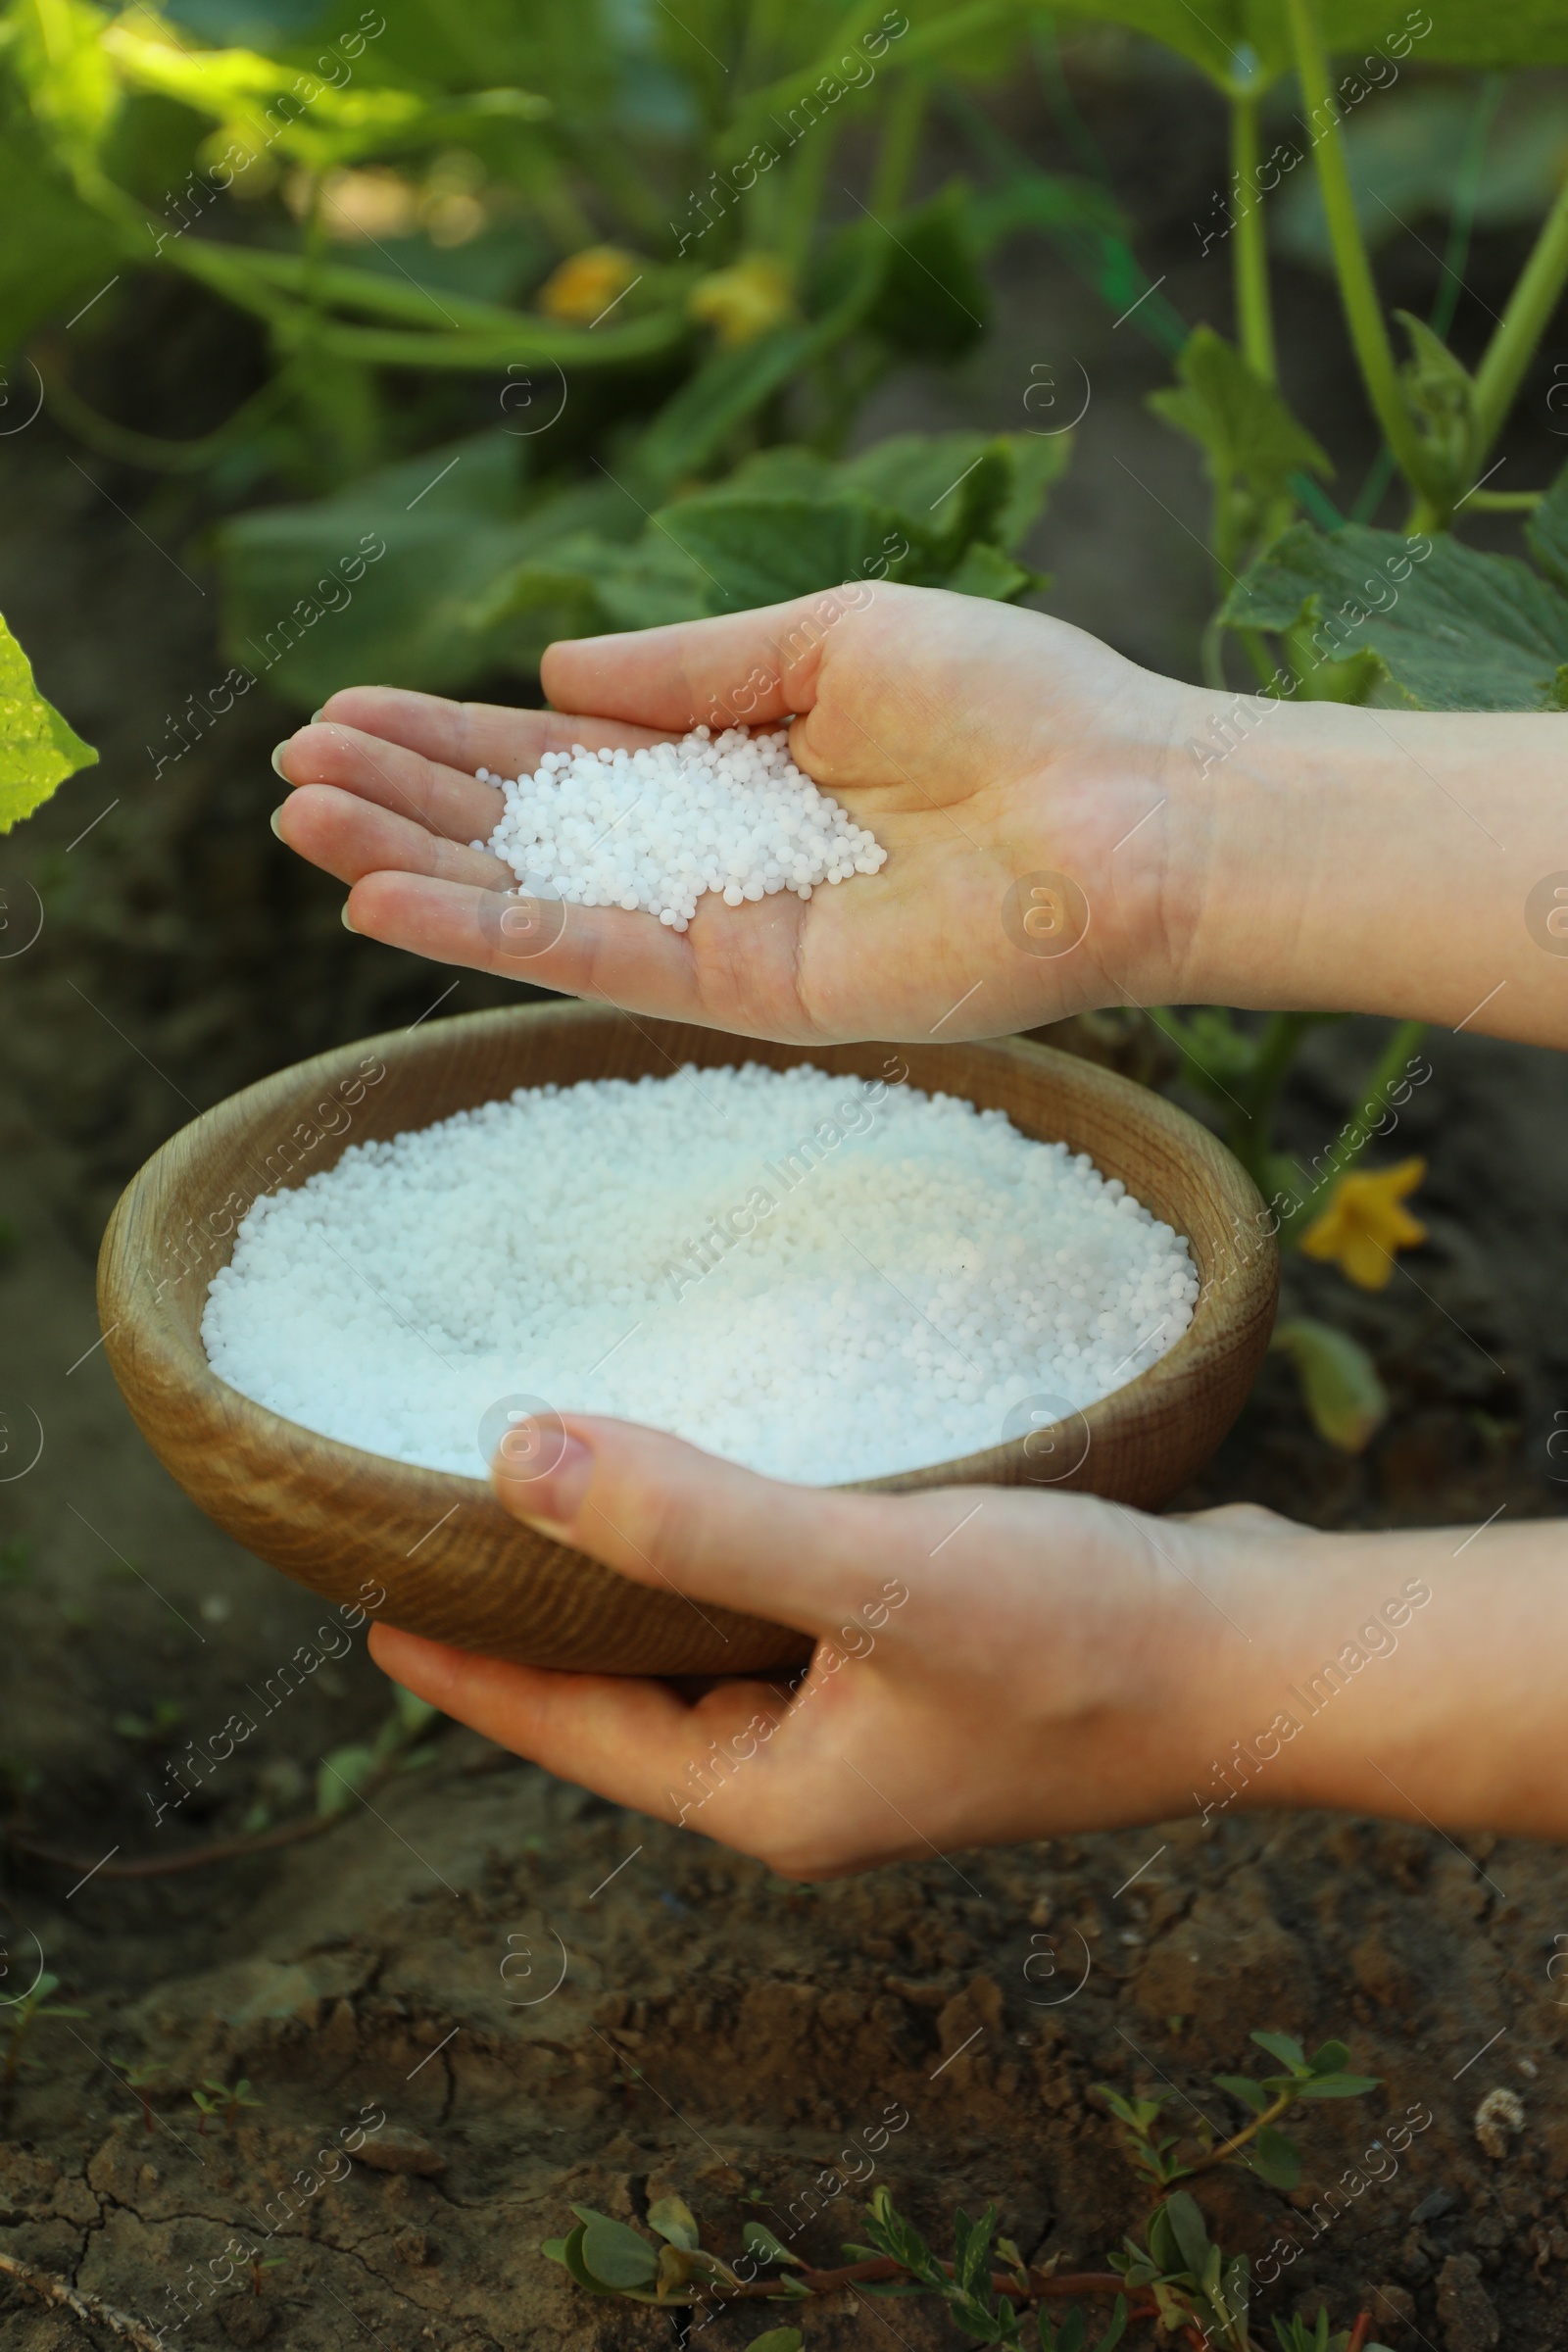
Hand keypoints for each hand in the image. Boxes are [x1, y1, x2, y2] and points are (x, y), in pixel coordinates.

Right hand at [272, 583, 1202, 1044]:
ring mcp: (726, 928)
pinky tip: (392, 910)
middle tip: (289, 778)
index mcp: (736, 760)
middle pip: (530, 832)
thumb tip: (554, 671)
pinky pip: (601, 962)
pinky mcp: (751, 990)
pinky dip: (495, 936)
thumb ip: (689, 665)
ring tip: (303, 831)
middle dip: (408, 803)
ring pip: (541, 902)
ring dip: (417, 870)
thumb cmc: (1017, 704)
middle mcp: (717, 852)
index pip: (563, 754)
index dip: (453, 737)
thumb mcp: (829, 639)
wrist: (1127, 811)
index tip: (343, 716)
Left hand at [366, 1413, 1286, 1876]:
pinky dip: (743, 1538)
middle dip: (544, 1615)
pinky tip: (738, 1466)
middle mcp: (815, 1772)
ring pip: (717, 1640)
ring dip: (647, 1569)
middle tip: (452, 1525)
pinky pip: (796, 1599)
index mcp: (776, 1795)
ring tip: (569, 1484)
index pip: (573, 1732)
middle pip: (633, 1692)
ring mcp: (879, 1717)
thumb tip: (514, 1457)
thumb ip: (694, 1521)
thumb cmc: (1088, 1640)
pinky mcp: (934, 1655)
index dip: (468, 1667)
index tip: (373, 1606)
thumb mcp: (872, 1571)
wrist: (1275, 1653)